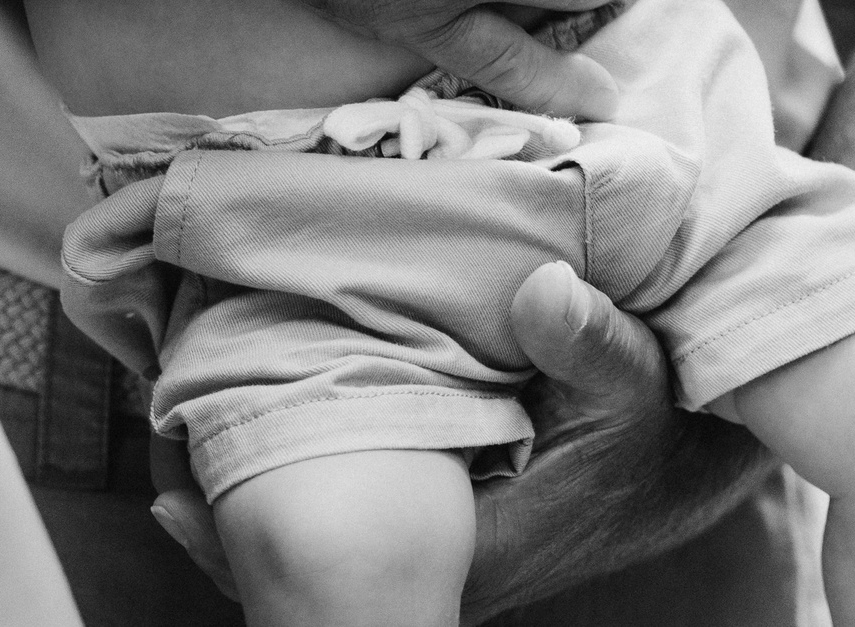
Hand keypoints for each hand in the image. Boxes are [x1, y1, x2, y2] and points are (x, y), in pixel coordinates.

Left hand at [147, 262, 769, 618]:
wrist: (694, 459)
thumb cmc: (661, 424)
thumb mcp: (640, 377)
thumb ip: (591, 339)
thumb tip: (540, 290)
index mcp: (473, 540)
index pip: (340, 564)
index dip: (254, 532)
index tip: (183, 481)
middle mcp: (443, 562)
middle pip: (309, 561)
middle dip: (235, 510)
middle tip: (161, 446)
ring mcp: (438, 548)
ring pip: (320, 542)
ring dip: (258, 489)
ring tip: (177, 438)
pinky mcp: (440, 523)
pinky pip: (342, 520)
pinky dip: (292, 477)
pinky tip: (237, 431)